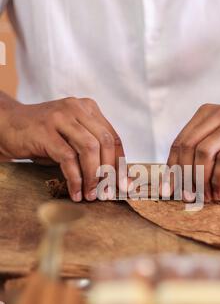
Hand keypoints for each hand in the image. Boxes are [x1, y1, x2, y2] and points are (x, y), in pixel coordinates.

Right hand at [0, 94, 124, 201]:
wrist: (7, 125)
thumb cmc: (42, 137)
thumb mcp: (71, 139)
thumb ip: (92, 151)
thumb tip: (115, 179)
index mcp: (88, 108)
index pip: (113, 137)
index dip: (121, 163)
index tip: (124, 185)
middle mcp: (77, 108)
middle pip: (105, 142)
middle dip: (109, 171)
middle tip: (107, 193)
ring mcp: (60, 117)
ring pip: (89, 149)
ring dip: (93, 176)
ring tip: (91, 195)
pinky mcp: (45, 130)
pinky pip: (68, 158)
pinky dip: (75, 178)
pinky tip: (75, 192)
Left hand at [167, 104, 219, 200]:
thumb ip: (204, 153)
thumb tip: (181, 180)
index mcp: (207, 113)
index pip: (179, 142)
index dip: (171, 168)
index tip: (167, 189)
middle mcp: (219, 114)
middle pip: (187, 148)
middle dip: (183, 177)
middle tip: (186, 197)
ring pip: (203, 154)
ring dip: (200, 181)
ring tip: (203, 198)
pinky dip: (218, 182)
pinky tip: (219, 193)